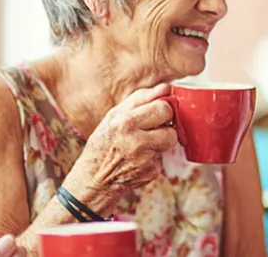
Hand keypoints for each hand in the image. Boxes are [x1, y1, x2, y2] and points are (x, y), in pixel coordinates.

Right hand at [64, 84, 178, 209]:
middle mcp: (135, 141)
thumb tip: (166, 87)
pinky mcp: (152, 171)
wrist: (95, 179)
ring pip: (171, 139)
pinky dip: (156, 155)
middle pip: (171, 123)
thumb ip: (140, 99)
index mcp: (124, 123)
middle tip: (152, 126)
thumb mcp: (113, 116)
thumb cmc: (104, 143)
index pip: (162, 107)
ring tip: (144, 142)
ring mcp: (145, 159)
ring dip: (163, 139)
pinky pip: (165, 156)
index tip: (156, 111)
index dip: (162, 108)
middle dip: (166, 123)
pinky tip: (141, 158)